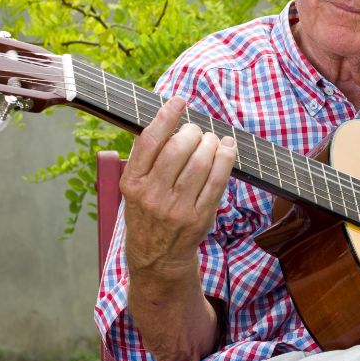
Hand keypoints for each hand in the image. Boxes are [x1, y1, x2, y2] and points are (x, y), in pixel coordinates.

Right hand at [120, 96, 235, 360]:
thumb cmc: (147, 214)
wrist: (157, 259)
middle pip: (179, 147)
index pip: (149, 140)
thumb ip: (146, 159)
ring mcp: (177, 207)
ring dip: (211, 143)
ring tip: (212, 140)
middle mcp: (153, 195)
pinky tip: (227, 148)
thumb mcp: (134, 188)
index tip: (179, 101)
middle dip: (193, 131)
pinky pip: (218, 180)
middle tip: (197, 131)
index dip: (167, 115)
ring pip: (201, 161)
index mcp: (132, 183)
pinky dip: (226, 159)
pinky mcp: (200, 216)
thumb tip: (169, 120)